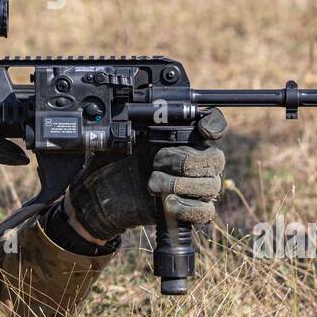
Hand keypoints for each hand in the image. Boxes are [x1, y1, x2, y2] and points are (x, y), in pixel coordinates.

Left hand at [57, 110, 227, 245]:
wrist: (101, 195)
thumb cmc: (113, 162)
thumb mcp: (120, 136)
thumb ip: (134, 120)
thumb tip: (136, 105)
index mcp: (181, 136)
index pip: (213, 125)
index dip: (214, 126)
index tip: (203, 130)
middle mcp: (193, 160)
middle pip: (215, 158)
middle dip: (187, 160)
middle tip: (157, 161)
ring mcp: (194, 187)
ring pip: (211, 184)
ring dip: (180, 184)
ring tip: (153, 183)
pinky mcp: (188, 211)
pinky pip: (205, 210)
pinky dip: (187, 207)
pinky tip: (167, 203)